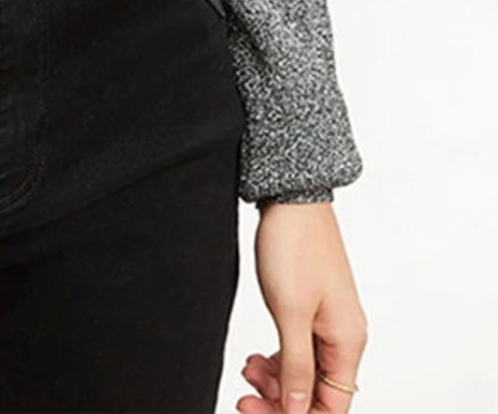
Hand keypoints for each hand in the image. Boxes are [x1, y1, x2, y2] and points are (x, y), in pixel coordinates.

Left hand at [237, 201, 367, 412]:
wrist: (291, 197)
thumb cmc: (294, 245)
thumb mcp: (290, 312)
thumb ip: (296, 366)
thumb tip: (299, 410)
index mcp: (347, 342)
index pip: (332, 407)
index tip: (256, 409)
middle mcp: (344, 337)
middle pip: (318, 394)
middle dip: (281, 401)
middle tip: (243, 397)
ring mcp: (328, 322)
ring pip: (306, 373)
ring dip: (277, 380)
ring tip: (247, 370)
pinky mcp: (312, 308)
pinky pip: (299, 350)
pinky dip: (278, 359)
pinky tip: (256, 357)